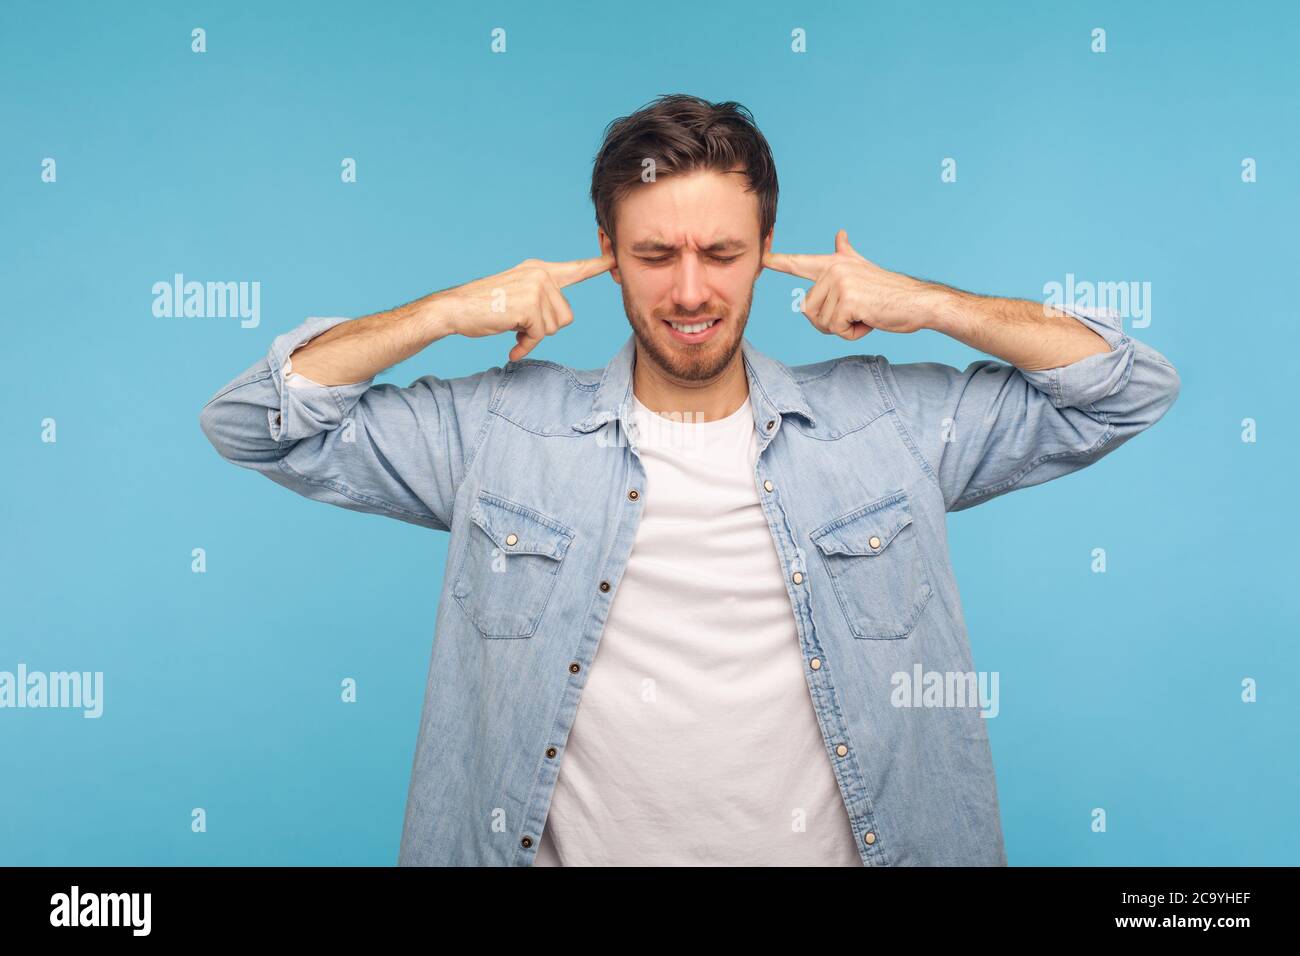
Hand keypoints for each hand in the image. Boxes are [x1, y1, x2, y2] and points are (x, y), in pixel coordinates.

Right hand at [439, 253, 615, 360]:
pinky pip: (540, 335)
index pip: (575, 269)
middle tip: (519, 324)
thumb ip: (541, 302)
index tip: (615, 259)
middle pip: (566, 316)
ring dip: (533, 336)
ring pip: (555, 327)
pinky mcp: (530, 305)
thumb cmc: (484, 307)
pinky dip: (526, 344)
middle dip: (545, 328)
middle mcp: (541, 275)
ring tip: (512, 327)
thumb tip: (559, 321)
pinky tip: (511, 343)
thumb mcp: (518, 296)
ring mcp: (536, 288)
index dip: (597, 266)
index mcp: (539, 270)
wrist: (456, 309)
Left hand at [763, 230, 935, 338]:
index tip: (760, 256)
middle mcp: (834, 269)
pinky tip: (869, 319)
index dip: (777, 261)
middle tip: (858, 312)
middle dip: (831, 322)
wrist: (917, 302)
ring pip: (820, 322)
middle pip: (808, 310)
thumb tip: (840, 235)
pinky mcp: (848, 299)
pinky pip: (834, 328)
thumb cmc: (890, 293)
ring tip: (864, 313)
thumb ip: (847, 255)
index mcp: (835, 263)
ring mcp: (841, 282)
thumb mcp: (864, 270)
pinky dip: (852, 333)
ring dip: (842, 328)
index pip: (799, 262)